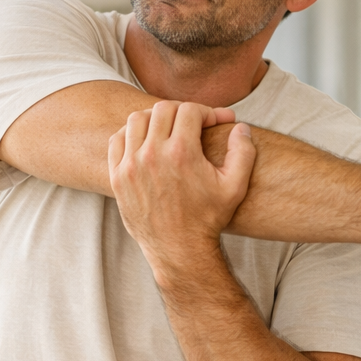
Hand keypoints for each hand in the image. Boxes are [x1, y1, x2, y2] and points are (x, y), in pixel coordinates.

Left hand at [108, 101, 256, 285]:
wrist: (179, 250)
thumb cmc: (209, 218)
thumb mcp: (235, 187)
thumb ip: (243, 152)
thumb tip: (240, 126)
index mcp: (181, 153)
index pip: (189, 110)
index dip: (205, 112)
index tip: (212, 123)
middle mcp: (152, 155)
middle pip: (162, 109)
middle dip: (181, 112)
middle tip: (192, 124)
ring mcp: (131, 165)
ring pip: (137, 119)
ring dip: (154, 118)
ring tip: (168, 129)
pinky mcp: (118, 177)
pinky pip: (117, 140)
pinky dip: (130, 134)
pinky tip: (145, 142)